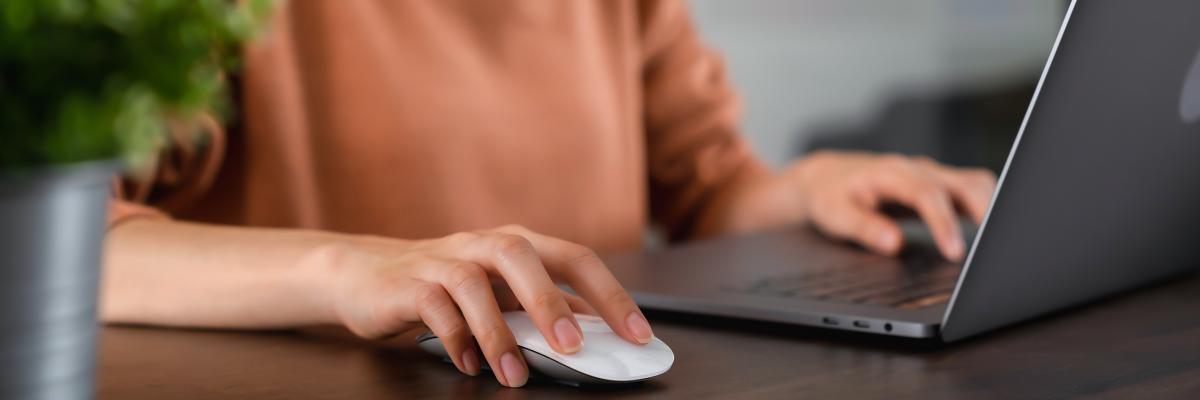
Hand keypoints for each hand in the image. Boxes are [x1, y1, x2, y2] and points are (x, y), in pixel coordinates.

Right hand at [314, 225, 651, 386]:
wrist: (363, 274)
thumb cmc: (445, 285)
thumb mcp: (500, 291)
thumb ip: (543, 304)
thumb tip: (597, 329)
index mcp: (516, 244)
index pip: (574, 258)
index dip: (610, 294)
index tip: (638, 335)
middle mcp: (481, 244)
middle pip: (520, 255)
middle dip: (549, 301)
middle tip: (572, 347)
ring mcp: (441, 261)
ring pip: (473, 284)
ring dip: (497, 332)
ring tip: (514, 374)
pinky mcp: (407, 284)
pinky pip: (434, 306)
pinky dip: (455, 338)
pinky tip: (469, 365)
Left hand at [789, 151, 996, 260]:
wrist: (826, 177)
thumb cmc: (830, 196)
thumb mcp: (835, 214)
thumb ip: (864, 228)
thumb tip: (894, 244)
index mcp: (891, 173)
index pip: (928, 194)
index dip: (944, 223)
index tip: (956, 253)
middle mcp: (916, 169)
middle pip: (964, 182)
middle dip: (984, 212)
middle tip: (993, 248)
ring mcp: (930, 174)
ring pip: (974, 183)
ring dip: (990, 207)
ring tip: (998, 241)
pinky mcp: (937, 184)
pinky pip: (971, 189)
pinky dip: (985, 206)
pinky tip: (989, 231)